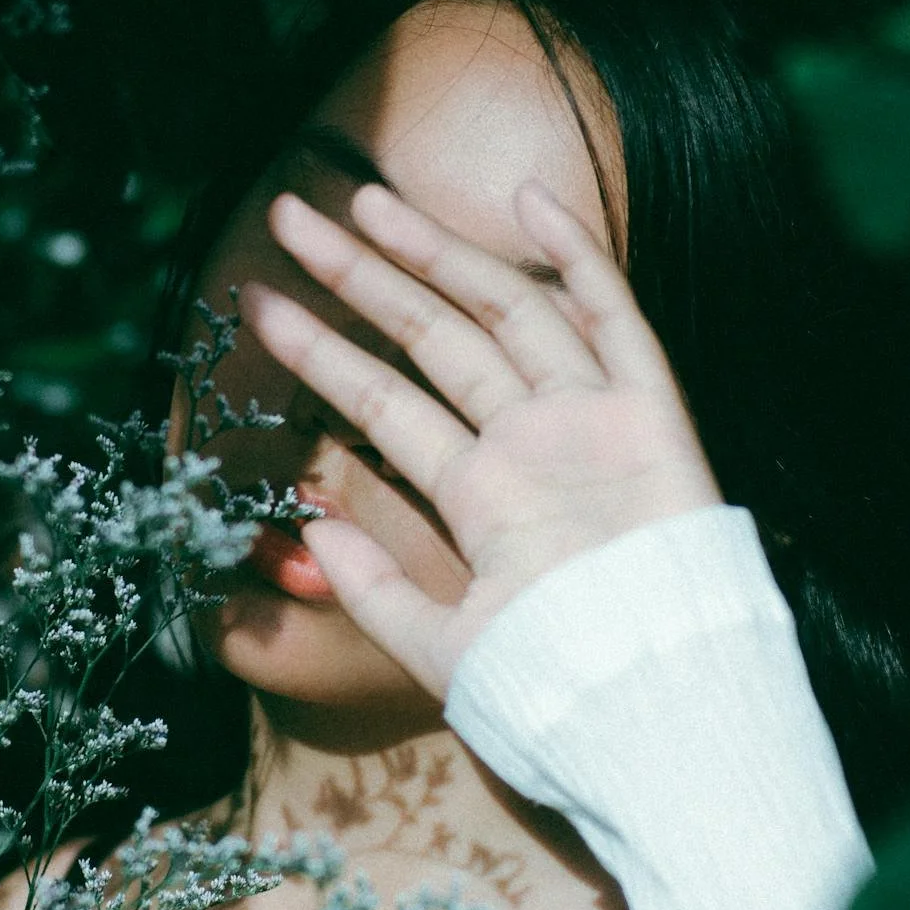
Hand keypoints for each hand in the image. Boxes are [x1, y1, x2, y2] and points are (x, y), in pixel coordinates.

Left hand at [237, 181, 721, 699]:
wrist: (650, 712)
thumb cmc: (552, 690)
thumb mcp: (440, 645)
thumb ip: (374, 588)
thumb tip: (308, 530)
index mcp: (483, 494)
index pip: (383, 401)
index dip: (319, 351)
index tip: (257, 303)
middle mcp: (530, 443)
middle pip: (431, 336)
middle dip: (361, 275)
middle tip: (289, 216)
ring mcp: (589, 422)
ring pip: (505, 311)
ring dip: (438, 252)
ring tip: (362, 200)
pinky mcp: (652, 415)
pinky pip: (616, 322)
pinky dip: (580, 260)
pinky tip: (528, 197)